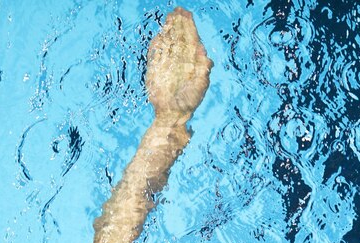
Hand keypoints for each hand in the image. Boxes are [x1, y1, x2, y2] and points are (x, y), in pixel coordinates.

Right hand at [145, 7, 212, 121]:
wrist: (172, 114)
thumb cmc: (189, 103)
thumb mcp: (200, 88)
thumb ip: (203, 72)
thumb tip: (204, 53)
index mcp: (192, 62)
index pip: (191, 40)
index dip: (189, 27)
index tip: (186, 14)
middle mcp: (180, 60)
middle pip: (179, 37)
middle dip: (179, 23)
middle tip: (178, 10)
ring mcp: (167, 64)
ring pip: (168, 42)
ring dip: (169, 29)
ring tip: (170, 16)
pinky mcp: (155, 70)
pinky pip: (156, 53)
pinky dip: (157, 44)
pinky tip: (160, 35)